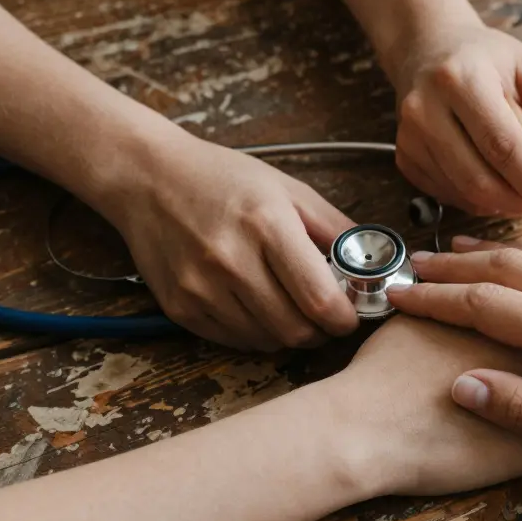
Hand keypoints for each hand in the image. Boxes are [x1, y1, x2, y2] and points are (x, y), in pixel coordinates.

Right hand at [102, 134, 358, 350]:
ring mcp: (201, 288)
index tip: (352, 315)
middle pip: (295, 329)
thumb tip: (373, 263)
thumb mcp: (289, 190)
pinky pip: (235, 341)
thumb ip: (335, 228)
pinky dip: (257, 334)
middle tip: (327, 317)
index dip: (345, 318)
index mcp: (266, 226)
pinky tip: (260, 308)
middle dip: (322, 331)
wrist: (148, 178)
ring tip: (293, 309)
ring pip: (267, 341)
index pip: (319, 299)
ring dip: (290, 334)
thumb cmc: (223, 179)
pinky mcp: (180, 307)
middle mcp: (231, 260)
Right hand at [385, 23, 521, 230]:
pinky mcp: (405, 158)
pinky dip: (483, 199)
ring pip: (466, 194)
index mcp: (462, 78)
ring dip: (506, 202)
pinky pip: (452, 196)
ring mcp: (410, 138)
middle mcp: (426, 109)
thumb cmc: (490, 60)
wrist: (430, 50)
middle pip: (480, 179)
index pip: (503, 145)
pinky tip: (496, 177)